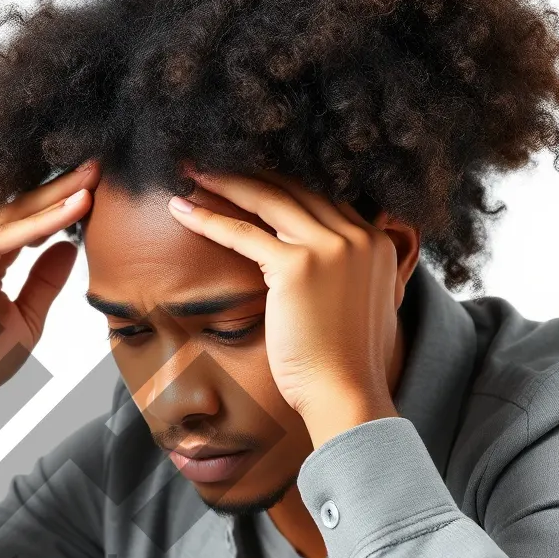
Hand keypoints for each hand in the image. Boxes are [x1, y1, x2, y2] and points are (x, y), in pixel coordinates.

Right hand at [0, 159, 98, 422]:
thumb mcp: (26, 318)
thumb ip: (44, 282)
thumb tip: (70, 246)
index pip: (27, 221)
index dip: (61, 203)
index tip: (98, 186)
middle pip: (19, 210)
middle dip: (61, 187)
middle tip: (99, 164)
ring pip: (10, 219)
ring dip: (53, 198)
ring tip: (90, 179)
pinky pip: (0, 241)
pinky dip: (36, 226)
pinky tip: (67, 213)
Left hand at [167, 166, 401, 447]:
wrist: (345, 394)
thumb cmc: (342, 363)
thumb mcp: (355, 306)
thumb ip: (345, 278)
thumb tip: (319, 277)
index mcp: (376, 242)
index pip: (321, 198)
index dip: (280, 184)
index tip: (248, 176)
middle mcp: (358, 236)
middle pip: (295, 189)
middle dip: (249, 173)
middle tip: (212, 164)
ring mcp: (330, 247)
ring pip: (267, 200)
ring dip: (224, 183)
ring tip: (192, 175)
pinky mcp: (298, 265)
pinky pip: (243, 234)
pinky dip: (209, 219)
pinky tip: (182, 210)